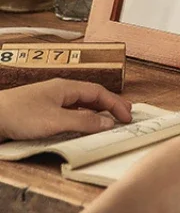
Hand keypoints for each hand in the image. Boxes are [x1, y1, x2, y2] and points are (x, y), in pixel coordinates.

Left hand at [0, 79, 131, 139]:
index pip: (99, 92)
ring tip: (108, 120)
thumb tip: (107, 122)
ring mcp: (50, 101)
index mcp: (67, 87)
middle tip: (125, 114)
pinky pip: (69, 112)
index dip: (115, 103)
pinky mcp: (41, 112)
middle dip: (109, 104)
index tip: (127, 116)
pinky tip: (82, 126)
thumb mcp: (56, 121)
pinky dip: (82, 118)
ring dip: (96, 112)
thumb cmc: (19, 115)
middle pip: (91, 96)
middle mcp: (60, 91)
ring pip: (80, 104)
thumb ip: (83, 122)